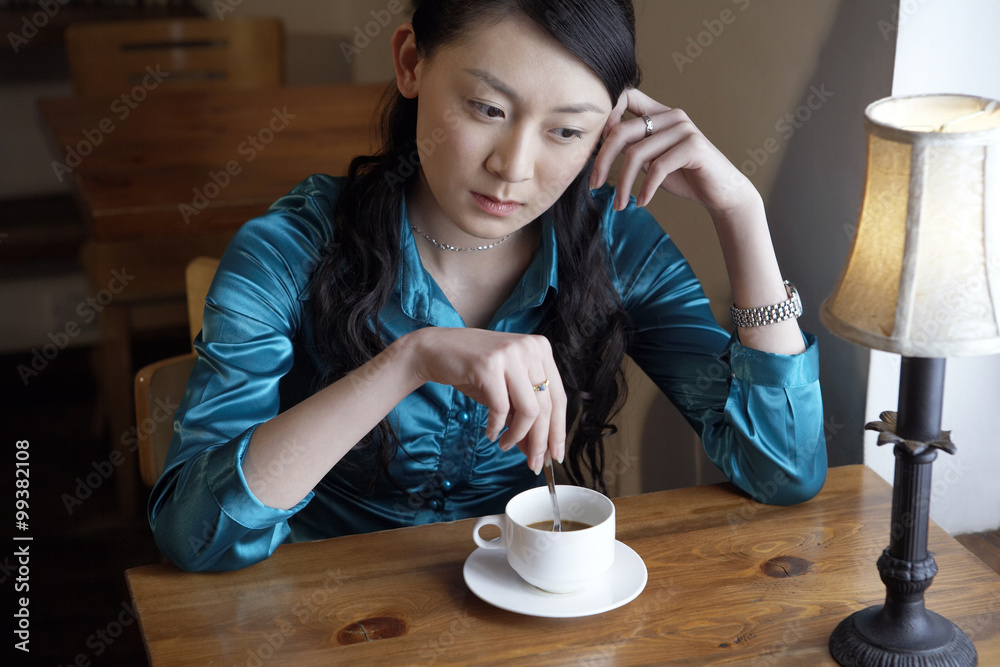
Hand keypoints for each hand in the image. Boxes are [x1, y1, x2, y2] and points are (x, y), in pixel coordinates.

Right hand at [408, 328, 565, 472]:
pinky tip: (491, 433)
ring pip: (529, 410)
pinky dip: (496, 427)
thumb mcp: (506, 390)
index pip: (558, 397)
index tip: (555, 455)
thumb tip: (538, 450)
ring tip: (506, 445)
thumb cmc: (473, 371)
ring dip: (518, 436)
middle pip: (546, 407)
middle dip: (540, 441)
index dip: (559, 430)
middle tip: (534, 463)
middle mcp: (530, 348)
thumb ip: (523, 415)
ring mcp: (510, 354)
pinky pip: (500, 408)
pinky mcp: (488, 365)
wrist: (436, 350)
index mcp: (541, 349)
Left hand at [591, 88, 758, 216]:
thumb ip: (631, 149)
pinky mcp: (693, 146)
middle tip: (594, 185)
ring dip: (623, 184)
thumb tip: (600, 146)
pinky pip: (657, 167)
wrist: (720, 193)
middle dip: (603, 161)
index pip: (626, 96)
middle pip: (622, 131)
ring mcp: (683, 129)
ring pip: (636, 153)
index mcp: (659, 113)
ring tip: (619, 204)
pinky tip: (641, 202)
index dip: (605, 116)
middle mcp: (671, 115)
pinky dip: (645, 188)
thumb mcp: (651, 161)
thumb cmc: (684, 176)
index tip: (594, 148)